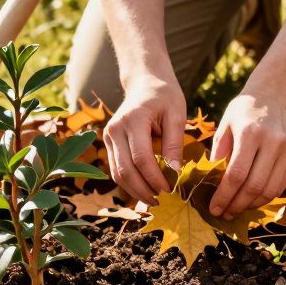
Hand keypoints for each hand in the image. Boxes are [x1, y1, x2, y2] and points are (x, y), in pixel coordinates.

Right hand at [105, 73, 186, 203]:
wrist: (144, 83)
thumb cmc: (165, 97)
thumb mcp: (177, 115)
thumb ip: (175, 144)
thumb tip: (175, 174)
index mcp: (133, 119)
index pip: (141, 158)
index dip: (155, 178)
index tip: (170, 191)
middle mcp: (115, 129)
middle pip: (125, 170)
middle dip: (144, 190)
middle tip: (162, 202)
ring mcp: (108, 136)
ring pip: (117, 174)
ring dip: (135, 191)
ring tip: (154, 200)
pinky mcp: (108, 143)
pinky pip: (116, 169)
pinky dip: (129, 183)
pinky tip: (145, 190)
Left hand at [208, 88, 285, 218]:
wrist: (277, 95)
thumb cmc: (245, 111)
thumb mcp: (225, 125)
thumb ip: (219, 153)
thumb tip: (210, 183)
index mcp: (250, 133)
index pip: (236, 174)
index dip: (224, 196)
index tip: (214, 208)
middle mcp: (273, 142)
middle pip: (254, 186)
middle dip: (236, 205)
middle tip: (223, 213)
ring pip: (269, 190)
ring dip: (251, 205)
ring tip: (236, 209)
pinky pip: (280, 185)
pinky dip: (264, 197)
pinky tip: (251, 199)